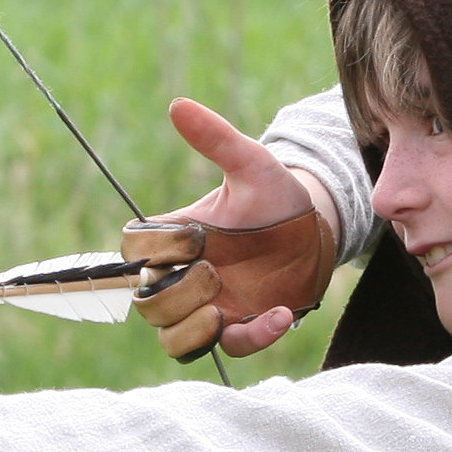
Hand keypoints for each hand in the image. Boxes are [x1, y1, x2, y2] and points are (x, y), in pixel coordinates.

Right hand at [129, 99, 340, 358]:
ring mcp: (211, 305)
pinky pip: (230, 347)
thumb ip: (216, 139)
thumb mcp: (251, 164)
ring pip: (172, 337)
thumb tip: (178, 104)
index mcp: (177, 236)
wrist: (316, 228)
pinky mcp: (243, 326)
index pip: (134, 250)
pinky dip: (252, 336)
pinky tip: (278, 314)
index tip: (194, 236)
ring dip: (192, 327)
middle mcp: (186, 274)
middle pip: (148, 302)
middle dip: (176, 292)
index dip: (154, 249)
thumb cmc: (276, 194)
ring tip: (221, 310)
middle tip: (214, 272)